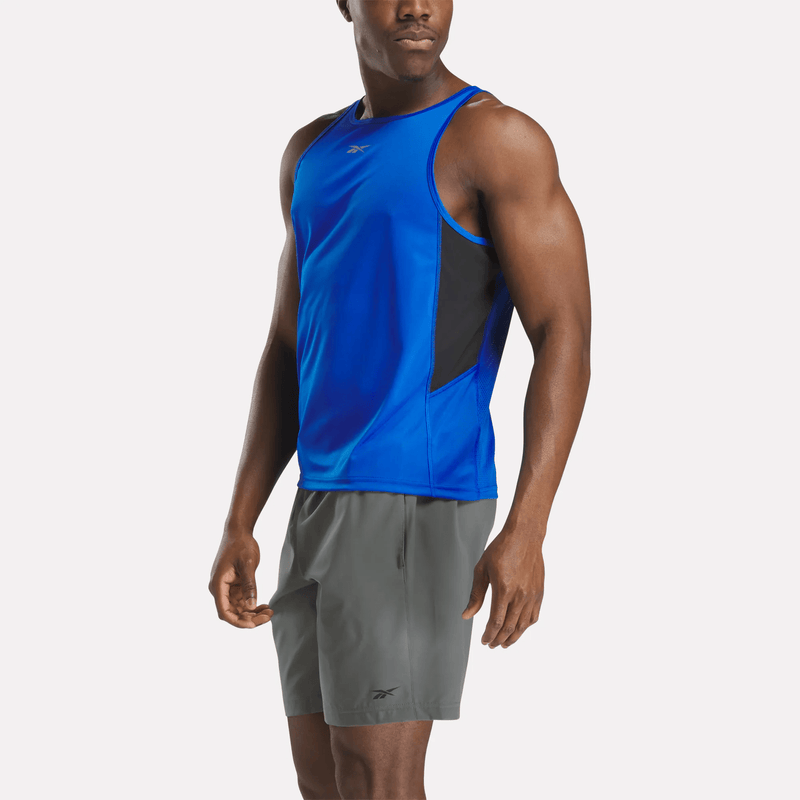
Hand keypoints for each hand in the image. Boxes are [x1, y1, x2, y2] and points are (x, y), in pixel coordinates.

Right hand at [209, 531, 273, 627]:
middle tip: (268, 617)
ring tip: (269, 612)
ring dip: (252, 613)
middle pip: (232, 613)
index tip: (254, 624)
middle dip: (249, 618)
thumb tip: (251, 606)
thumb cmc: (240, 544)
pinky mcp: (233, 585)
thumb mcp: (247, 564)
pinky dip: (252, 605)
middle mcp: (219, 589)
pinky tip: (264, 606)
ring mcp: (226, 588)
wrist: (238, 531)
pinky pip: (241, 600)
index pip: (224, 612)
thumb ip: (249, 585)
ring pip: (238, 608)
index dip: (238, 621)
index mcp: (218, 585)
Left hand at [462, 528, 544, 648]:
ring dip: (513, 638)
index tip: (483, 641)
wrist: (524, 536)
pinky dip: (526, 627)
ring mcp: (532, 595)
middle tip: (491, 645)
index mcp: (503, 590)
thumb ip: (476, 595)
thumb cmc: (501, 550)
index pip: (496, 623)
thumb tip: (466, 616)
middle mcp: (520, 596)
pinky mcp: (539, 592)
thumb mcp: (481, 569)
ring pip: (523, 626)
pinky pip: (534, 616)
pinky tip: (519, 629)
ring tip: (504, 643)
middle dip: (499, 640)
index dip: (489, 635)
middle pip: (509, 628)